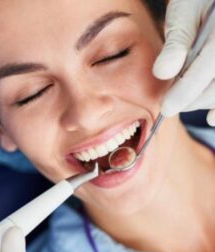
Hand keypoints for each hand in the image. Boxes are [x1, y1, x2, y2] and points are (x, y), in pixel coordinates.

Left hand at [153, 0, 214, 125]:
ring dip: (207, 103)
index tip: (167, 108)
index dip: (186, 91)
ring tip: (191, 106)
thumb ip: (176, 43)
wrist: (212, 3)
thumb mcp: (184, 12)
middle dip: (193, 100)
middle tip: (172, 106)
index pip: (207, 66)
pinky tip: (212, 119)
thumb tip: (162, 73)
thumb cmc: (199, 0)